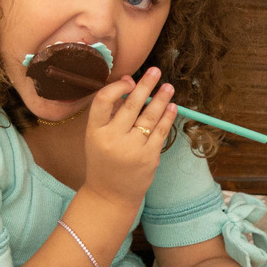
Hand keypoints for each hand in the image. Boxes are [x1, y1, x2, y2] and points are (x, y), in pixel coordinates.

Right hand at [81, 67, 176, 210]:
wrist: (110, 195)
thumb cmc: (103, 162)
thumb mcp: (96, 138)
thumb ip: (109, 115)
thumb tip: (128, 85)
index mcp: (94, 132)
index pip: (103, 101)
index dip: (117, 87)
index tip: (129, 80)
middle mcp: (112, 139)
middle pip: (131, 105)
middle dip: (145, 85)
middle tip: (155, 71)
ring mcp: (132, 149)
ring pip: (149, 116)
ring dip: (161, 99)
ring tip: (168, 87)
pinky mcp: (149, 157)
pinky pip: (161, 132)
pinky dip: (168, 117)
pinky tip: (172, 107)